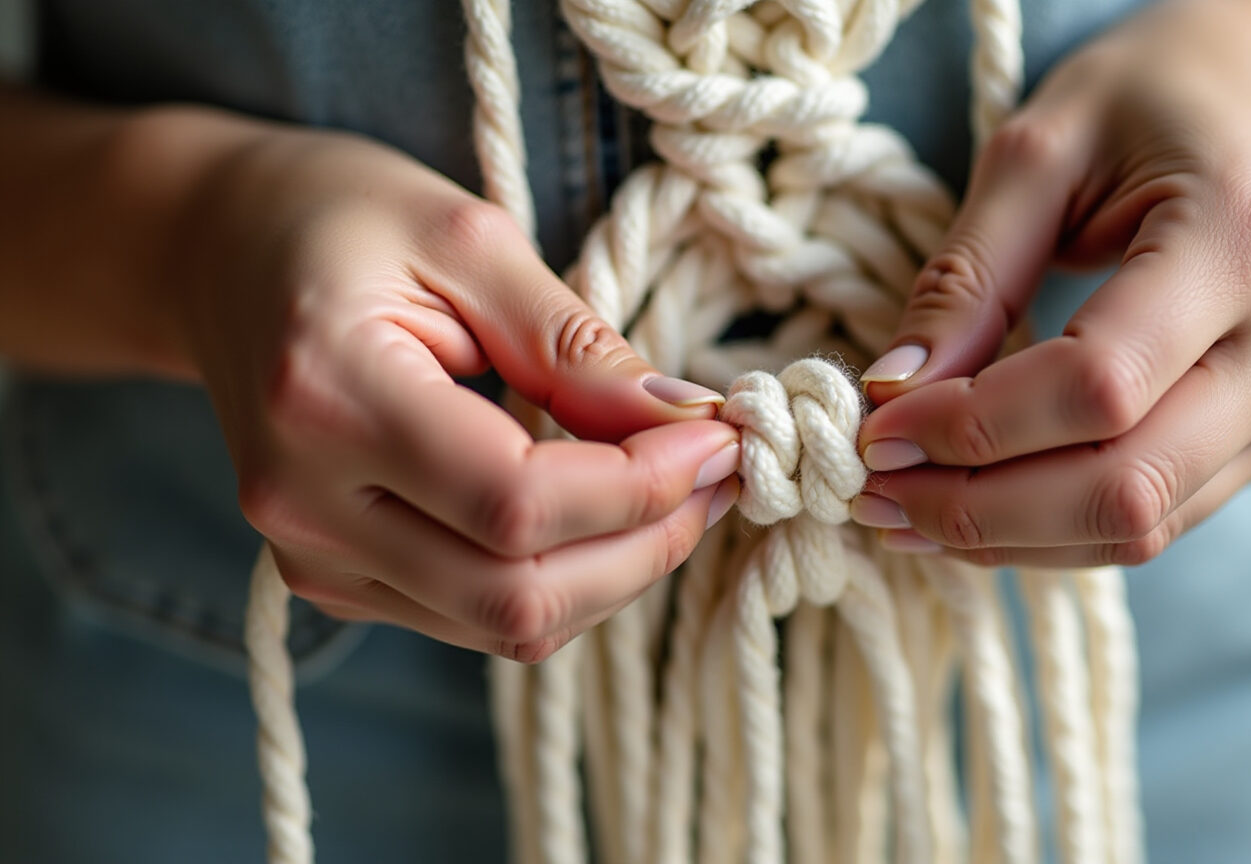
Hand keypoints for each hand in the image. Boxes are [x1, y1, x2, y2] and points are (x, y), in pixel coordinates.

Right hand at [170, 119, 739, 661]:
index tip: (719, 437)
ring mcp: (312, 558)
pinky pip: (479, 616)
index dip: (640, 487)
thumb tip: (688, 423)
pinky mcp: (334, 579)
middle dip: (649, 546)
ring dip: (620, 572)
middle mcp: (303, 505)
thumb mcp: (469, 238)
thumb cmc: (339, 219)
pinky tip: (609, 514)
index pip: (516, 503)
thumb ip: (577, 345)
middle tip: (720, 475)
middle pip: (518, 595)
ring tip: (682, 489)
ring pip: (508, 625)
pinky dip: (567, 579)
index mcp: (325, 399)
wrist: (216, 253)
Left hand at [851, 0, 1250, 567]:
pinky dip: (1052, 528)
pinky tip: (976, 503)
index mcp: (1246, 243)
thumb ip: (966, 275)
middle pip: (1122, 487)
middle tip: (875, 492)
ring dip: (1006, 537)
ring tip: (905, 508)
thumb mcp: (1039, 149)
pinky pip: (1157, 519)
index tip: (876, 427)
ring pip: (1138, 527)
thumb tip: (892, 390)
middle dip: (977, 509)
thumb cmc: (1155, 104)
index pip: (1096, 387)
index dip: (971, 427)